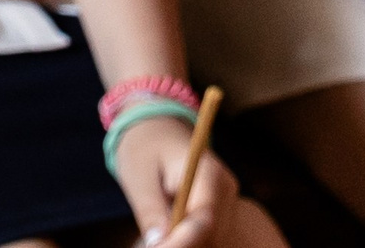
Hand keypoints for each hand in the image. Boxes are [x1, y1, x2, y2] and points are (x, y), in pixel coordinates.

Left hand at [109, 113, 234, 247]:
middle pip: (211, 234)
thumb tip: (158, 245)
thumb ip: (149, 210)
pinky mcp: (221, 210)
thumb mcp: (137, 175)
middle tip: (150, 244)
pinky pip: (208, 234)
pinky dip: (188, 239)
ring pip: (211, 239)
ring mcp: (228, 200)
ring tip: (155, 232)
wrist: (155, 127)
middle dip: (182, 244)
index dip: (182, 242)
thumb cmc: (143, 147)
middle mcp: (227, 189)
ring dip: (185, 242)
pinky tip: (166, 232)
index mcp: (209, 173)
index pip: (204, 220)